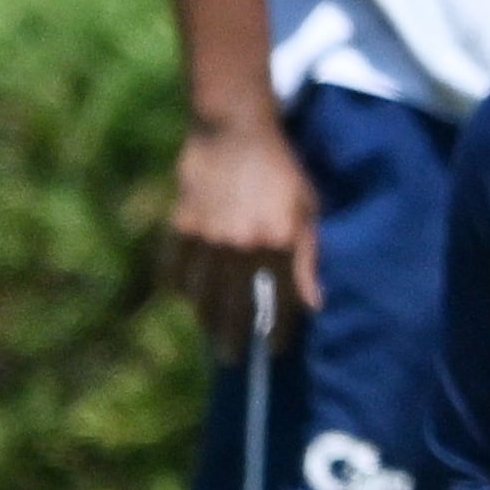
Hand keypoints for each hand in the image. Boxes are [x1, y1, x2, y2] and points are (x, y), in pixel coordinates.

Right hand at [168, 116, 321, 351]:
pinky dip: (179, 287)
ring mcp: (207, 239)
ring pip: (202, 295)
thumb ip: (308, 260)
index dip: (277, 332)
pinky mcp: (181, 226)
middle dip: (234, 338)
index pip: (278, 304)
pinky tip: (184, 296)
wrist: (234, 130)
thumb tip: (313, 304)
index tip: (274, 350)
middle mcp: (242, 248)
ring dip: (204, 318)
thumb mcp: (306, 211)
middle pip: (234, 307)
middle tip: (231, 358)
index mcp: (278, 244)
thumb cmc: (280, 169)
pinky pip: (175, 270)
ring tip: (209, 333)